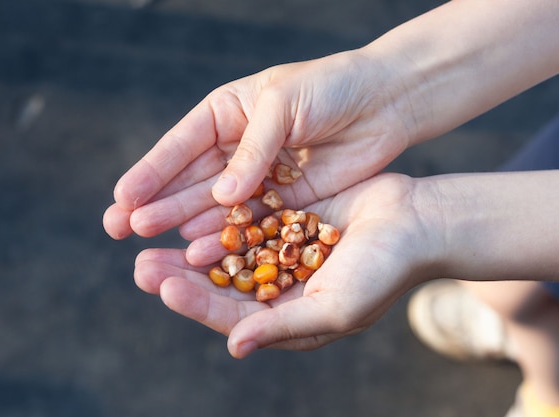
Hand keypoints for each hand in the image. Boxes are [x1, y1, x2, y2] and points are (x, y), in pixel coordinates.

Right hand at [103, 49, 412, 239]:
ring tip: (152, 246)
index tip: (122, 198)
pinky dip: (226, 235)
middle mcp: (235, 147)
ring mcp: (257, 176)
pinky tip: (201, 250)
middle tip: (121, 230)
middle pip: (188, 180)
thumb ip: (252, 150)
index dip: (150, 172)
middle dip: (155, 204)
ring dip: (183, 224)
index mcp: (225, 112)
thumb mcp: (283, 106)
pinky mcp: (283, 198)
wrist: (381, 102)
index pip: (179, 145)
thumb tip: (221, 196)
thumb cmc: (329, 88)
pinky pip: (248, 220)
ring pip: (213, 205)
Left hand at [133, 174, 434, 357]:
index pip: (231, 316)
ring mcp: (282, 251)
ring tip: (152, 236)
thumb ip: (283, 326)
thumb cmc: (382, 272)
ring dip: (191, 245)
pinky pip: (246, 220)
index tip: (161, 286)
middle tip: (141, 265)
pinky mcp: (287, 219)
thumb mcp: (334, 306)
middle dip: (181, 276)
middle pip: (220, 285)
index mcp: (289, 316)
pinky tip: (191, 206)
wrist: (416, 222)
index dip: (195, 303)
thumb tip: (234, 347)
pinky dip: (219, 217)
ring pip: (226, 251)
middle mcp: (280, 287)